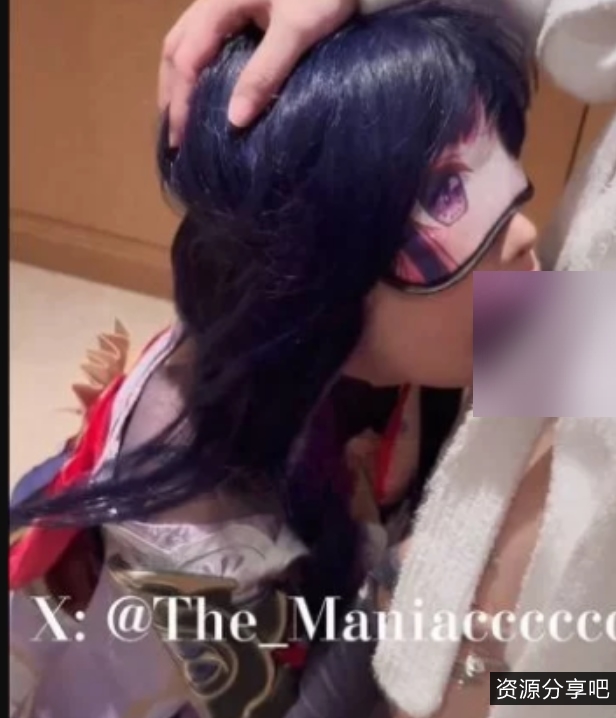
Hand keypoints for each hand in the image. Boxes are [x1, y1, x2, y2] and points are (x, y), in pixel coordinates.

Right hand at [159, 0, 356, 143]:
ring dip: (180, 79)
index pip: (185, 60)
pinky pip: (205, 39)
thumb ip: (265, 73)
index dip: (180, 102)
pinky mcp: (240, 6)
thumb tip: (234, 122)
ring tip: (183, 115)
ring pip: (186, 41)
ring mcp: (224, 1)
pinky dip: (197, 67)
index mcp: (218, 4)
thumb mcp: (297, 31)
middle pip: (176, 48)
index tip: (180, 140)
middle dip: (171, 92)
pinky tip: (205, 88)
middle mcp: (212, 0)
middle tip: (173, 134)